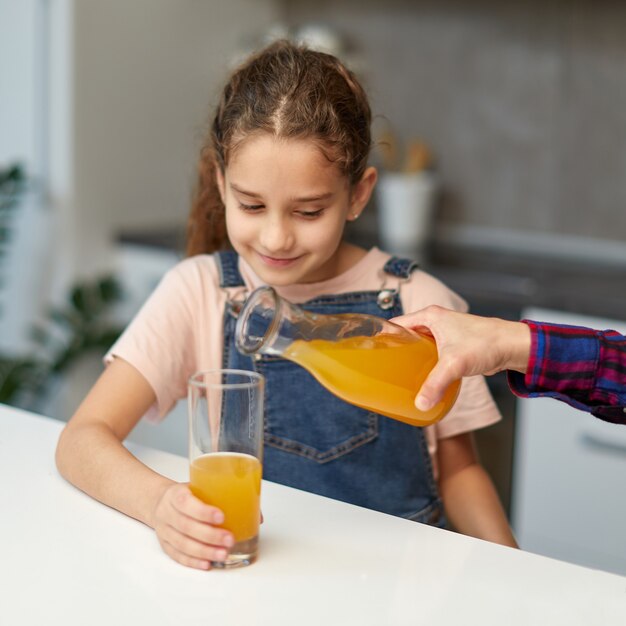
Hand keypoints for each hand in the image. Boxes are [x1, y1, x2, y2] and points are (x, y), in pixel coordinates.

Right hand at [151, 483, 234, 569]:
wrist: (159, 501)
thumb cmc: (186, 494)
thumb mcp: (199, 485)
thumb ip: (224, 496)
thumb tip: (257, 515)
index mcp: (176, 495)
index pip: (186, 503)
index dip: (203, 512)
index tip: (222, 517)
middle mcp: (167, 513)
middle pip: (186, 527)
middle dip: (210, 536)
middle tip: (229, 539)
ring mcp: (165, 531)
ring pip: (182, 544)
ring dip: (204, 551)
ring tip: (223, 554)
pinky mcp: (165, 545)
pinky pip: (178, 556)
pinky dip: (193, 561)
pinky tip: (207, 563)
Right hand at [391, 306, 530, 410]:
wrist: (512, 346)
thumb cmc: (486, 343)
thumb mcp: (454, 363)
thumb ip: (434, 383)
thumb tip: (420, 403)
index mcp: (429, 316)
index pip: (396, 324)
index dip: (383, 337)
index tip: (372, 352)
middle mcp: (434, 321)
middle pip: (405, 335)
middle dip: (396, 350)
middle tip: (385, 368)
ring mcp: (443, 333)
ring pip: (418, 345)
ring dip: (411, 358)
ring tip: (399, 374)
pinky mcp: (452, 345)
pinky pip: (430, 353)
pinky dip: (424, 363)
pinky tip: (420, 377)